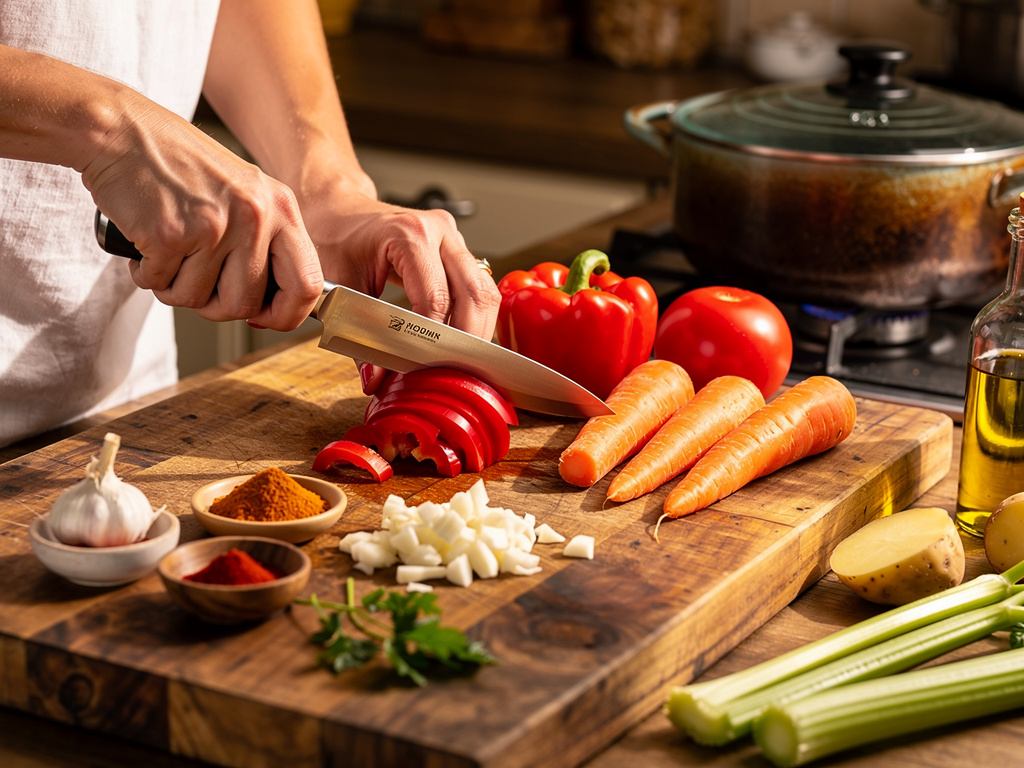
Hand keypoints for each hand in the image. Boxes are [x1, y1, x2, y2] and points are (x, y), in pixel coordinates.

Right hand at [80, 96, 322, 331]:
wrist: (122, 131)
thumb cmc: (181, 166)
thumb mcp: (245, 194)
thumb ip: (267, 243)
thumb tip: (274, 306)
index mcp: (282, 209)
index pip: (308, 286)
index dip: (286, 315)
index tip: (263, 317)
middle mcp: (255, 217)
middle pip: (244, 304)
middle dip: (214, 306)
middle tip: (195, 281)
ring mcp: (214, 226)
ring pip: (197, 300)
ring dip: (174, 287)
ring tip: (168, 252)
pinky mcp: (171, 234)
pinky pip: (160, 285)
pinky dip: (146, 274)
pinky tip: (146, 244)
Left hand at [300, 192, 502, 393]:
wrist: (336, 211)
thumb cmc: (333, 239)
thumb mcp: (337, 289)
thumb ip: (357, 336)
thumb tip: (374, 378)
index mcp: (409, 233)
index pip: (435, 299)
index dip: (430, 339)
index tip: (419, 367)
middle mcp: (439, 231)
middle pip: (475, 295)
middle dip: (465, 340)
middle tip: (449, 371)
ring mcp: (453, 239)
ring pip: (485, 292)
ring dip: (474, 330)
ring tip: (454, 360)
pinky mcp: (458, 251)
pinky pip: (478, 288)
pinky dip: (472, 318)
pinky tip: (454, 341)